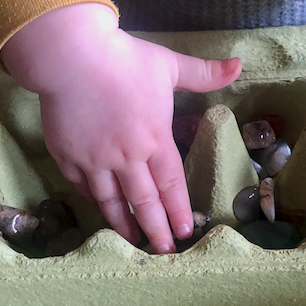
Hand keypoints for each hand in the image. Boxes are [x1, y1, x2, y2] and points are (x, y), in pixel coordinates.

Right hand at [1, 3, 241, 252]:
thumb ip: (203, 73)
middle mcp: (126, 157)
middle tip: (163, 250)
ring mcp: (94, 160)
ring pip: (110, 200)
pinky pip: (82, 185)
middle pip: (143, 201)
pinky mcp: (67, 156)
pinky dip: (92, 198)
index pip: (171, 184)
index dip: (179, 210)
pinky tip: (100, 207)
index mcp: (155, 139)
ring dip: (123, 223)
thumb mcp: (168, 64)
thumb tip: (239, 64)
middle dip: (155, 229)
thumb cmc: (123, 59)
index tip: (185, 231)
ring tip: (131, 240)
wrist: (70, 55)